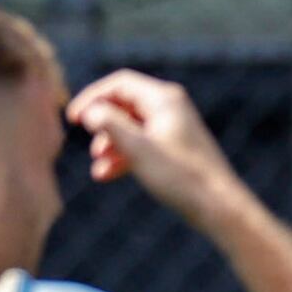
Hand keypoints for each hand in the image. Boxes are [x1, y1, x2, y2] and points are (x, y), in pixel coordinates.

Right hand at [70, 70, 245, 229]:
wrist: (218, 207)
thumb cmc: (180, 177)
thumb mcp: (138, 150)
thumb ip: (110, 125)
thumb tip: (90, 110)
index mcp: (164, 99)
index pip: (119, 84)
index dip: (92, 98)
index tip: (73, 119)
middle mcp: (171, 107)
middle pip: (124, 104)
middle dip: (102, 124)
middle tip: (88, 147)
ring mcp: (174, 127)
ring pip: (131, 126)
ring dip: (110, 143)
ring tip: (97, 166)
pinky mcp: (175, 147)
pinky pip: (142, 142)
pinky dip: (124, 154)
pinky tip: (106, 174)